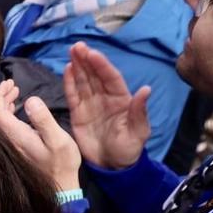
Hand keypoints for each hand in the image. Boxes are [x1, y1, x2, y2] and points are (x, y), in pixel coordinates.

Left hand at [0, 80, 81, 190]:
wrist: (60, 188)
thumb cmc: (61, 163)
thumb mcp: (58, 139)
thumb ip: (43, 119)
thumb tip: (30, 99)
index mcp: (15, 136)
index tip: (10, 82)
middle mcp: (7, 141)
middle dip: (0, 97)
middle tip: (12, 84)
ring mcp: (9, 146)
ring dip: (4, 105)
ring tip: (15, 93)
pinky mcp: (14, 150)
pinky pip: (3, 128)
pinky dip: (7, 115)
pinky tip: (17, 110)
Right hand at [62, 42, 150, 169]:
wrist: (112, 166)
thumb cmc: (129, 149)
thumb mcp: (138, 132)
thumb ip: (139, 111)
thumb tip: (146, 90)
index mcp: (121, 99)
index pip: (111, 78)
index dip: (101, 65)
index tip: (92, 53)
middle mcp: (105, 98)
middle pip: (95, 75)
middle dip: (87, 60)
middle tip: (77, 46)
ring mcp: (91, 105)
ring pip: (83, 81)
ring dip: (77, 66)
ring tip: (71, 52)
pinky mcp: (78, 113)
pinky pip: (73, 95)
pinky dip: (69, 83)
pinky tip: (67, 69)